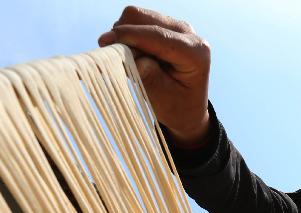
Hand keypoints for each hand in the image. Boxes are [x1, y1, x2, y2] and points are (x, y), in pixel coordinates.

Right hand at [98, 6, 210, 146]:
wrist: (186, 107)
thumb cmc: (177, 107)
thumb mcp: (165, 100)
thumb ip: (150, 79)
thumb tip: (134, 60)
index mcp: (195, 51)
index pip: (157, 35)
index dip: (130, 36)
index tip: (105, 41)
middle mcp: (186, 32)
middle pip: (142, 18)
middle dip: (123, 35)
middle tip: (118, 61)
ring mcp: (173, 26)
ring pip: (136, 17)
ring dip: (124, 37)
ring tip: (131, 64)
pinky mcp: (162, 26)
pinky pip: (135, 23)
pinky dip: (127, 38)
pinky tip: (133, 57)